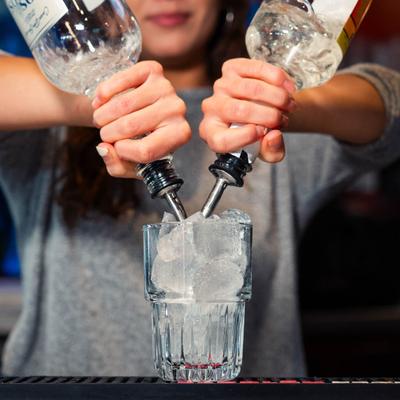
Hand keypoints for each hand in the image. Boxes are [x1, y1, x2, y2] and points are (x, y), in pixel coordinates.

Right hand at [92, 61, 190, 177]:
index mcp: (179, 135)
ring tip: (100, 120)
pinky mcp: (153, 70)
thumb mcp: (131, 163)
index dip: (123, 152)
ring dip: (102, 115)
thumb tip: (104, 148)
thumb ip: (117, 165)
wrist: (142, 113)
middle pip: (131, 126)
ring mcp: (167, 87)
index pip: (146, 150)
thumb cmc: (139, 141)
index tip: (116, 148)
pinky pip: (122, 79)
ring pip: (123, 105)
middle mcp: (178, 110)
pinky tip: (100, 101)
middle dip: (108, 133)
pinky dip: (105, 92)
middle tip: (103, 133)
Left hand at [199, 58, 296, 162]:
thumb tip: (273, 136)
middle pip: (238, 111)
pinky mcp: (231, 68)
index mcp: (213, 134)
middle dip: (269, 115)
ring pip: (250, 89)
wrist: (260, 109)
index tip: (263, 132)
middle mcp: (211, 109)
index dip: (243, 137)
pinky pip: (255, 69)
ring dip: (277, 96)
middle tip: (284, 119)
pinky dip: (276, 77)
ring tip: (289, 104)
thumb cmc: (259, 134)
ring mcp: (220, 87)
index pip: (220, 140)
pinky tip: (287, 87)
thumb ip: (271, 151)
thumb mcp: (266, 151)